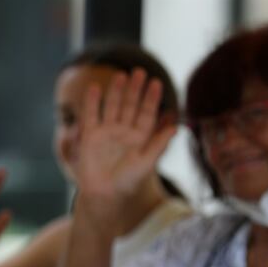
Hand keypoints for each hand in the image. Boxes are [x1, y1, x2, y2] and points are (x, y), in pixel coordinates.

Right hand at [73, 68, 176, 200]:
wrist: (103, 195)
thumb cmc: (127, 182)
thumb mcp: (146, 163)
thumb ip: (159, 144)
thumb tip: (176, 125)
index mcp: (140, 138)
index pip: (148, 113)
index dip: (152, 98)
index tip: (156, 82)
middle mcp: (124, 132)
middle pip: (130, 106)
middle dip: (135, 90)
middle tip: (139, 71)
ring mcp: (107, 133)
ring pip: (112, 107)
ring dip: (116, 92)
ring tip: (120, 75)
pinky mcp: (91, 137)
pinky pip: (91, 116)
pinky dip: (92, 103)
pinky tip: (94, 88)